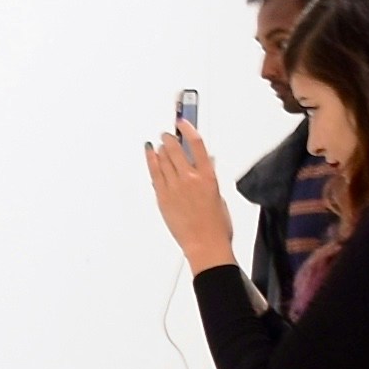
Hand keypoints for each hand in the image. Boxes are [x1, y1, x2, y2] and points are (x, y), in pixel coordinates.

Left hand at [144, 126, 234, 271]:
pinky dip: (151, 160)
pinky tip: (149, 153)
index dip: (188, 129)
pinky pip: (154, 173)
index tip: (183, 123)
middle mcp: (189, 178)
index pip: (197, 144)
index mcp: (207, 176)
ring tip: (159, 143)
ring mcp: (174, 187)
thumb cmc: (216, 226)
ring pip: (163, 159)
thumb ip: (209, 177)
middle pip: (176, 149)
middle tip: (167, 134)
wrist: (205, 245)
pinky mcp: (163, 197)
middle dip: (170, 138)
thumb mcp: (218, 196)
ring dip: (161, 148)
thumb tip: (206, 164)